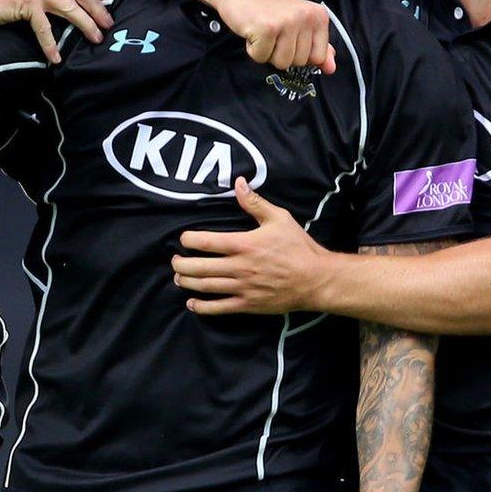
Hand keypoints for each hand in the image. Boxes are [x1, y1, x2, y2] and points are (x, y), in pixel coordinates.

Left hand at [174, 179, 334, 314]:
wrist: (316, 279)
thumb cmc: (298, 247)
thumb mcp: (280, 218)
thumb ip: (255, 202)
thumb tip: (239, 183)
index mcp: (244, 244)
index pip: (206, 242)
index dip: (189, 240)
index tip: (184, 239)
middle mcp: (240, 267)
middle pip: (199, 267)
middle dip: (181, 264)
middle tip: (175, 261)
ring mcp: (243, 288)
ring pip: (205, 287)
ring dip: (187, 282)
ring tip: (179, 278)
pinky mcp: (248, 304)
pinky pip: (219, 308)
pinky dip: (202, 307)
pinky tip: (192, 303)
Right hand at [235, 0, 335, 75]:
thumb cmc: (269, 10)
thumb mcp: (299, 25)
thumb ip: (317, 47)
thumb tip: (331, 69)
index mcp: (319, 16)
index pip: (318, 57)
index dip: (300, 54)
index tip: (289, 37)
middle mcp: (306, 17)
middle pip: (299, 62)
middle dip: (282, 53)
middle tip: (273, 33)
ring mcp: (287, 22)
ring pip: (282, 63)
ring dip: (268, 53)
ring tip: (264, 33)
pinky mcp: (267, 29)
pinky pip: (262, 58)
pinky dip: (253, 50)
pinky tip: (253, 32)